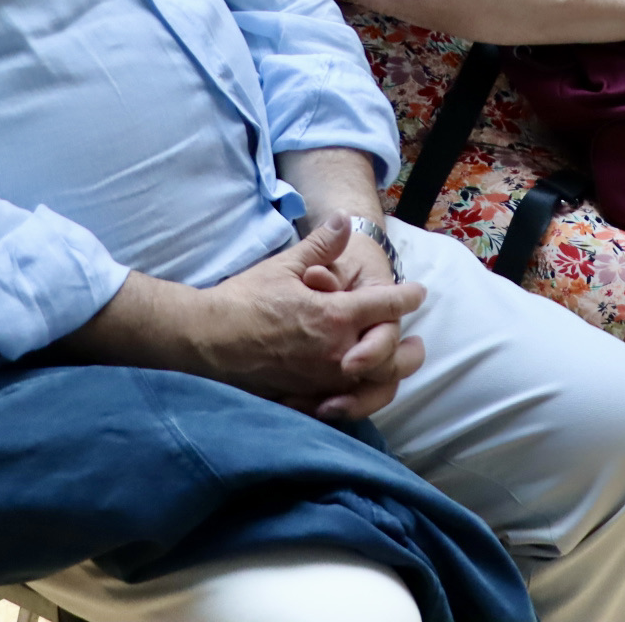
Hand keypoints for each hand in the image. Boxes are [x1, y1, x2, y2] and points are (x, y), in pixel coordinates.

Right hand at [186, 217, 426, 420]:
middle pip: (391, 358)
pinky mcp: (306, 399)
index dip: (406, 297)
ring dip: (389, 376)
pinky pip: (346, 403)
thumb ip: (321, 246)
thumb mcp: (284, 266)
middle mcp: (336, 353)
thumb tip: (344, 220)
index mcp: (334, 316)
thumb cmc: (243, 300)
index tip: (416, 293)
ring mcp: (322, 381)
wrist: (206, 341)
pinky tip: (360, 388)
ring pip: (373, 387)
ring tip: (395, 367)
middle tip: (418, 344)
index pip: (385, 306)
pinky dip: (360, 396)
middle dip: (409, 351)